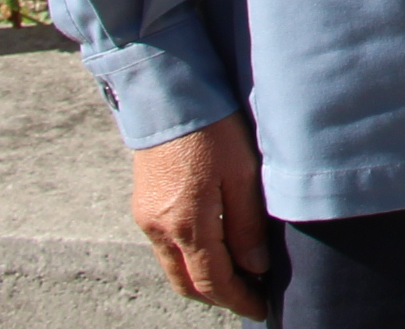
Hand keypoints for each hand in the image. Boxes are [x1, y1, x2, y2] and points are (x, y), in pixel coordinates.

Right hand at [128, 115, 272, 317]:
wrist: (167, 96)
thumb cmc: (212, 129)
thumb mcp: (242, 173)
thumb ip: (247, 225)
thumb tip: (255, 268)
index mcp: (187, 224)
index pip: (213, 282)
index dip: (238, 300)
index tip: (261, 308)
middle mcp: (160, 229)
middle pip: (187, 284)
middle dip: (219, 297)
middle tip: (251, 295)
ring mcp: (147, 219)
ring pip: (174, 269)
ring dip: (202, 280)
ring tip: (237, 275)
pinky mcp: (143, 206)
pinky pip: (165, 249)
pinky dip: (189, 259)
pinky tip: (213, 248)